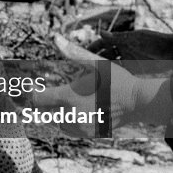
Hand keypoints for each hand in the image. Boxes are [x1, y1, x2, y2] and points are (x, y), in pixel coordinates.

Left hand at [36, 34, 169, 134]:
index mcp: (69, 97)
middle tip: (52, 92)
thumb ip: (72, 52)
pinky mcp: (88, 134)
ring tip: (70, 100)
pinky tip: (78, 110)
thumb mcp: (95, 63)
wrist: (138, 102)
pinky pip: (69, 130)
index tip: (35, 86)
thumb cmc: (117, 79)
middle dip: (45, 102)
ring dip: (57, 112)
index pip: (37, 99)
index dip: (33, 92)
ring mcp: (80, 127)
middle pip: (44, 112)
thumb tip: (55, 38)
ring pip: (56, 122)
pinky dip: (69, 121)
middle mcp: (72, 115)